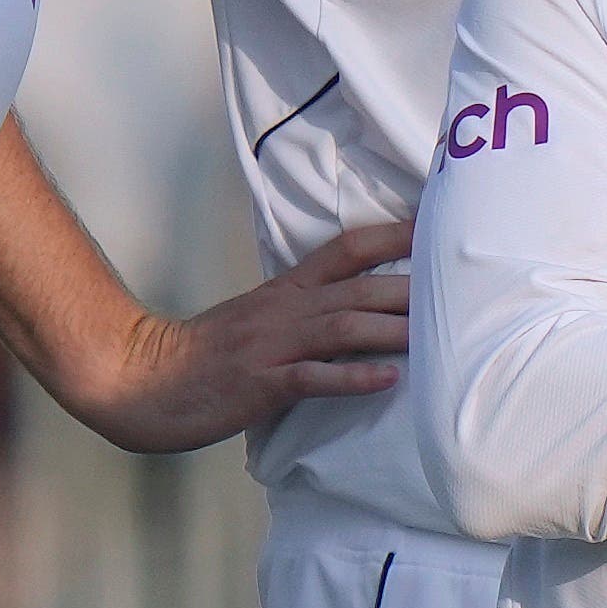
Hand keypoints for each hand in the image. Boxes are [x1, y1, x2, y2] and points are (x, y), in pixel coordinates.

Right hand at [55, 210, 414, 454]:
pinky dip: (353, 377)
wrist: (140, 378)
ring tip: (441, 333)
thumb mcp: (260, 320)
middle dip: (413, 286)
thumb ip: (305, 310)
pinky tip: (389, 380)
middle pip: (359, 286)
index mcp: (286, 291)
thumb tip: (360, 309)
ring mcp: (273, 345)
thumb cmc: (207, 356)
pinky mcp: (261, 382)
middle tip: (466, 288)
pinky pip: (313, 377)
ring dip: (394, 328)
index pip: (346, 249)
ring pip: (344, 326)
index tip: (437, 225)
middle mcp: (285, 310)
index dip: (393, 235)